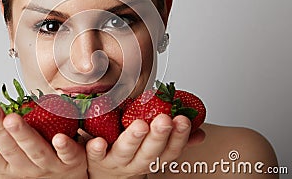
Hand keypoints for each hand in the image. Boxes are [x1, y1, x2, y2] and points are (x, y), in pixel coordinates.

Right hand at [0, 103, 87, 178]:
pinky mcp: (72, 163)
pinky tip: (60, 137)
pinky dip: (64, 147)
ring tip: (12, 118)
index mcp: (9, 168)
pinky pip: (69, 155)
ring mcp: (50, 167)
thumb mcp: (7, 158)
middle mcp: (26, 170)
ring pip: (36, 151)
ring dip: (24, 135)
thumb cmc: (33, 165)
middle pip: (10, 150)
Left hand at [85, 114, 204, 178]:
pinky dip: (96, 149)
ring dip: (133, 139)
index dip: (179, 137)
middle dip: (159, 136)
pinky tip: (98, 141)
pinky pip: (95, 155)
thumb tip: (199, 132)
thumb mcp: (154, 147)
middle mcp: (136, 162)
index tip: (183, 120)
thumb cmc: (130, 153)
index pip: (170, 150)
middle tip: (165, 120)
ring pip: (125, 152)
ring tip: (140, 125)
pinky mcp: (96, 159)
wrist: (104, 174)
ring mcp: (115, 161)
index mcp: (152, 157)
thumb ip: (173, 137)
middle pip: (150, 152)